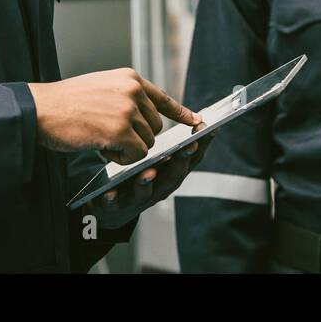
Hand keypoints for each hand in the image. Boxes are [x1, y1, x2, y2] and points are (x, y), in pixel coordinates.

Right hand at [28, 68, 199, 164]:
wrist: (40, 109)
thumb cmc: (66, 103)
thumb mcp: (101, 88)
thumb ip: (125, 97)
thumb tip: (145, 118)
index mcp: (130, 77)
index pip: (163, 97)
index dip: (180, 112)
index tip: (196, 121)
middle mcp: (133, 89)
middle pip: (155, 127)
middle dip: (136, 138)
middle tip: (107, 134)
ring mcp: (128, 109)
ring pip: (147, 143)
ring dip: (126, 149)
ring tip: (100, 137)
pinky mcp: (121, 130)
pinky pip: (136, 155)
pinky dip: (121, 158)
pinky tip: (101, 147)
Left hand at [84, 124, 214, 228]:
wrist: (112, 204)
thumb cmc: (137, 174)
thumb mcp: (157, 157)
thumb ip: (169, 140)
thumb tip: (190, 113)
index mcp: (171, 172)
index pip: (192, 158)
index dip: (203, 144)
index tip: (210, 129)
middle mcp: (160, 187)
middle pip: (174, 175)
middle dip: (182, 161)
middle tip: (188, 146)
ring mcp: (139, 199)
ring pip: (146, 192)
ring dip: (148, 183)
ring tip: (148, 172)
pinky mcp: (117, 208)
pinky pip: (115, 205)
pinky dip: (114, 199)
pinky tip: (110, 193)